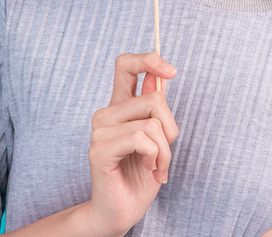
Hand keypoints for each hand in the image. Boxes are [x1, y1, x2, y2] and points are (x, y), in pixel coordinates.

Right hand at [83, 52, 179, 236]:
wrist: (122, 212)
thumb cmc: (139, 177)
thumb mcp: (157, 138)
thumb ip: (154, 108)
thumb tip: (159, 77)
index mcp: (119, 107)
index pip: (126, 65)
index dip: (149, 60)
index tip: (172, 71)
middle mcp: (106, 114)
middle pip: (154, 98)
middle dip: (171, 129)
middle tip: (165, 152)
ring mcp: (100, 131)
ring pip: (152, 122)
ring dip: (165, 151)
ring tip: (156, 167)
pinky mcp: (99, 150)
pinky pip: (141, 138)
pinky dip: (155, 156)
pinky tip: (149, 170)